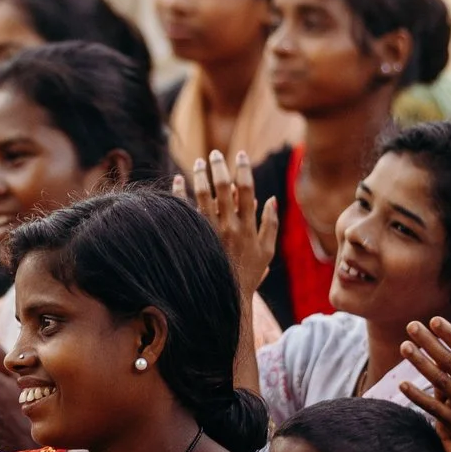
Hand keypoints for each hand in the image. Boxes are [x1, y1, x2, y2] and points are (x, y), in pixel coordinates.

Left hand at [178, 150, 276, 305]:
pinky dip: (180, 193)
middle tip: (215, 153)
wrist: (225, 298)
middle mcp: (228, 227)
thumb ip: (271, 224)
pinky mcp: (194, 238)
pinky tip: (178, 180)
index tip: (241, 155)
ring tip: (198, 162)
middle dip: (219, 167)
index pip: (247, 191)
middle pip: (223, 188)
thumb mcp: (267, 251)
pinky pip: (184, 211)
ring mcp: (209, 233)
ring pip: (202, 196)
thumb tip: (272, 198)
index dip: (244, 170)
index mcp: (248, 227)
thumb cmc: (248, 274)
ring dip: (200, 175)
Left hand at [400, 318, 450, 451]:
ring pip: (438, 382)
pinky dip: (417, 397)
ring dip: (419, 364)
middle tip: (411, 325)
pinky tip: (402, 384)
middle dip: (429, 343)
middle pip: (448, 362)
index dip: (450, 335)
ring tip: (404, 347)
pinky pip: (433, 408)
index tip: (434, 320)